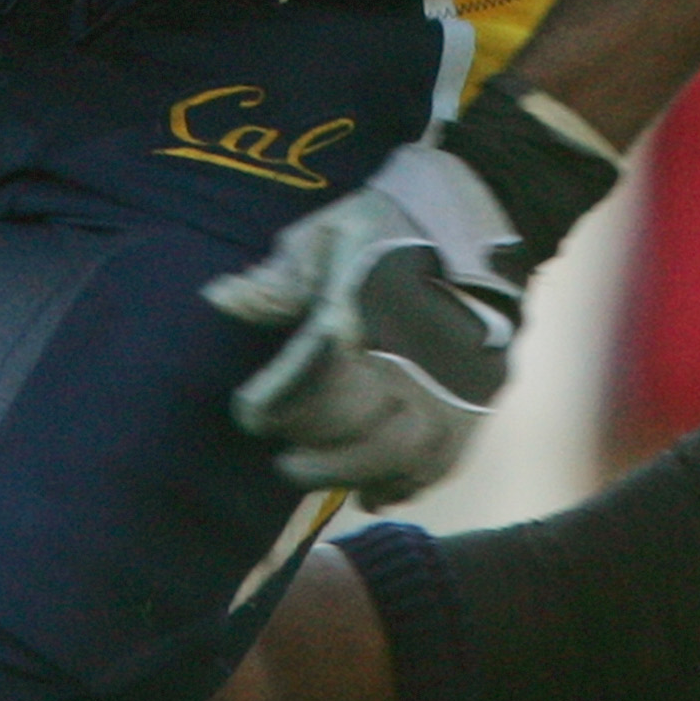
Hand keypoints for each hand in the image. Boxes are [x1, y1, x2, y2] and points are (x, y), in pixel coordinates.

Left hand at [203, 144, 524, 507]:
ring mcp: (454, 379)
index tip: (249, 413)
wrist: (475, 212)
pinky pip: (445, 458)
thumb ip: (279, 277)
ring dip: (358, 474)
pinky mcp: (479, 396)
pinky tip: (375, 488)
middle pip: (363, 428)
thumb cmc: (383, 225)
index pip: (318, 372)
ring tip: (324, 478)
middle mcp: (415, 350)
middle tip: (284, 458)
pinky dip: (407, 481)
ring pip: (406, 454)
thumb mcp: (325, 234)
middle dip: (316, 453)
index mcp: (368, 304)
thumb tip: (220, 298)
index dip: (279, 403)